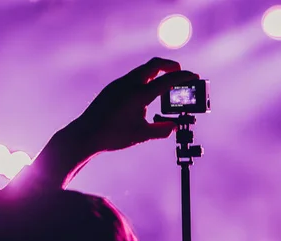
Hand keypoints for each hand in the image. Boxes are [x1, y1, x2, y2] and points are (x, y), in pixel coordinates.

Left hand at [76, 57, 197, 152]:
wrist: (86, 134)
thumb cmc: (113, 136)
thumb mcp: (142, 135)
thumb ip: (162, 130)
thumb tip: (174, 126)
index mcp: (139, 95)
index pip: (167, 80)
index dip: (183, 77)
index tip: (194, 76)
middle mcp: (129, 84)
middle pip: (155, 64)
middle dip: (171, 66)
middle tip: (182, 74)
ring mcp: (119, 84)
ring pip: (143, 69)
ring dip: (158, 72)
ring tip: (167, 83)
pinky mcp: (113, 88)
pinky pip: (134, 76)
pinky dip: (146, 78)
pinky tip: (149, 91)